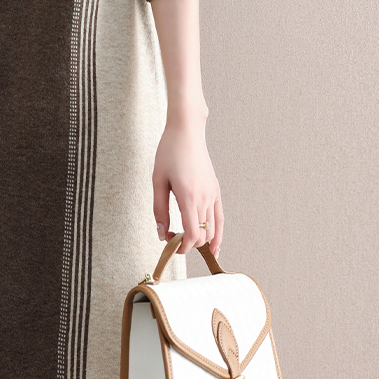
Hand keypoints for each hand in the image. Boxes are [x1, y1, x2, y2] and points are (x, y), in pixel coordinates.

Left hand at [152, 109, 223, 257]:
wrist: (187, 132)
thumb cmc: (169, 153)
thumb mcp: (158, 181)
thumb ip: (159, 210)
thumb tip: (162, 234)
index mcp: (188, 197)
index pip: (192, 235)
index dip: (181, 247)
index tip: (169, 244)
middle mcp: (205, 198)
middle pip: (202, 235)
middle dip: (188, 243)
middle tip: (172, 238)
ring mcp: (213, 194)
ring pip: (213, 229)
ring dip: (201, 241)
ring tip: (189, 244)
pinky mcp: (216, 190)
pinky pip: (220, 217)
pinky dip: (218, 234)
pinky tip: (214, 246)